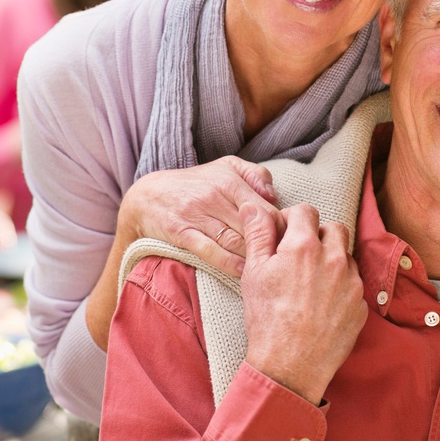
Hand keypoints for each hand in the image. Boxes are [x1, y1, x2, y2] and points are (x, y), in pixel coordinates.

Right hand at [118, 156, 279, 277]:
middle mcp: (213, 196)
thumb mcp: (225, 167)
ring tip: (271, 271)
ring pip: (235, 240)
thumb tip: (275, 195)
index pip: (266, 208)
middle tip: (287, 262)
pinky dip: (230, 264)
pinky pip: (211, 251)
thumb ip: (255, 174)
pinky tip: (245, 274)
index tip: (292, 243)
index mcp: (229, 180)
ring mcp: (196, 215)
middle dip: (272, 245)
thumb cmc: (195, 183)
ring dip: (255, 257)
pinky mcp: (181, 233)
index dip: (282, 228)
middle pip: (253, 226)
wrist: (147, 196)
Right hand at [241, 203, 366, 404]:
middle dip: (317, 234)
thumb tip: (254, 206)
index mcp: (304, 246)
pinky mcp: (361, 304)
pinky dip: (341, 285)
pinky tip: (322, 302)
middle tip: (300, 255)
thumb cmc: (267, 320)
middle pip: (333, 227)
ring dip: (331, 259)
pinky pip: (354, 283)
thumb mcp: (254, 273)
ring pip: (346, 255)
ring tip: (311, 280)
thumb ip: (258, 233)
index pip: (305, 211)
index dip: (291, 218)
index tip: (284, 234)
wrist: (290, 366)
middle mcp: (333, 259)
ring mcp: (351, 282)